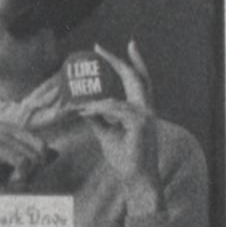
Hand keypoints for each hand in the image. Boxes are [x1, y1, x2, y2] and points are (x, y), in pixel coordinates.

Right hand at [0, 84, 42, 206]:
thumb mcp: (11, 168)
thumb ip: (32, 158)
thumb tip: (56, 153)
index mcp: (5, 129)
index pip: (40, 143)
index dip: (37, 163)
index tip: (22, 175)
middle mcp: (2, 128)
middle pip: (40, 148)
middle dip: (35, 168)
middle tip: (19, 180)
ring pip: (33, 157)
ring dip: (27, 175)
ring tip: (10, 182)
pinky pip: (24, 163)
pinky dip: (21, 177)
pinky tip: (9, 182)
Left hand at [62, 52, 167, 226]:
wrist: (136, 180)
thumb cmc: (125, 159)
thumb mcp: (105, 134)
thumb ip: (97, 118)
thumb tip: (82, 106)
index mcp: (141, 110)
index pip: (140, 80)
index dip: (133, 61)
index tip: (123, 45)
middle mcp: (147, 110)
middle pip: (136, 78)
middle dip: (118, 60)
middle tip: (99, 48)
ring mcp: (146, 117)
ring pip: (118, 98)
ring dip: (95, 101)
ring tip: (78, 105)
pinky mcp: (140, 125)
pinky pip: (116, 110)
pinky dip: (99, 110)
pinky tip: (86, 112)